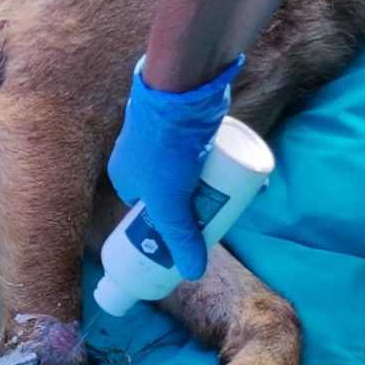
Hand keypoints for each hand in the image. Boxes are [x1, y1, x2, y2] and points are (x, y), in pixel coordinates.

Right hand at [107, 55, 243, 279]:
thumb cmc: (163, 150)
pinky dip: (220, 165)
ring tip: (237, 200)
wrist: (180, 92)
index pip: (144, 211)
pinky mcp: (187, 122)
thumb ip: (179, 238)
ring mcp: (164, 137)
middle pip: (172, 194)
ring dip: (212, 188)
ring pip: (191, 173)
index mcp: (124, 174)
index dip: (166, 227)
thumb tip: (193, 273)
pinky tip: (240, 174)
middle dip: (196, 208)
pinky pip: (205, 152)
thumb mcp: (169, 204)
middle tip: (220, 221)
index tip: (191, 238)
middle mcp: (140, 155)